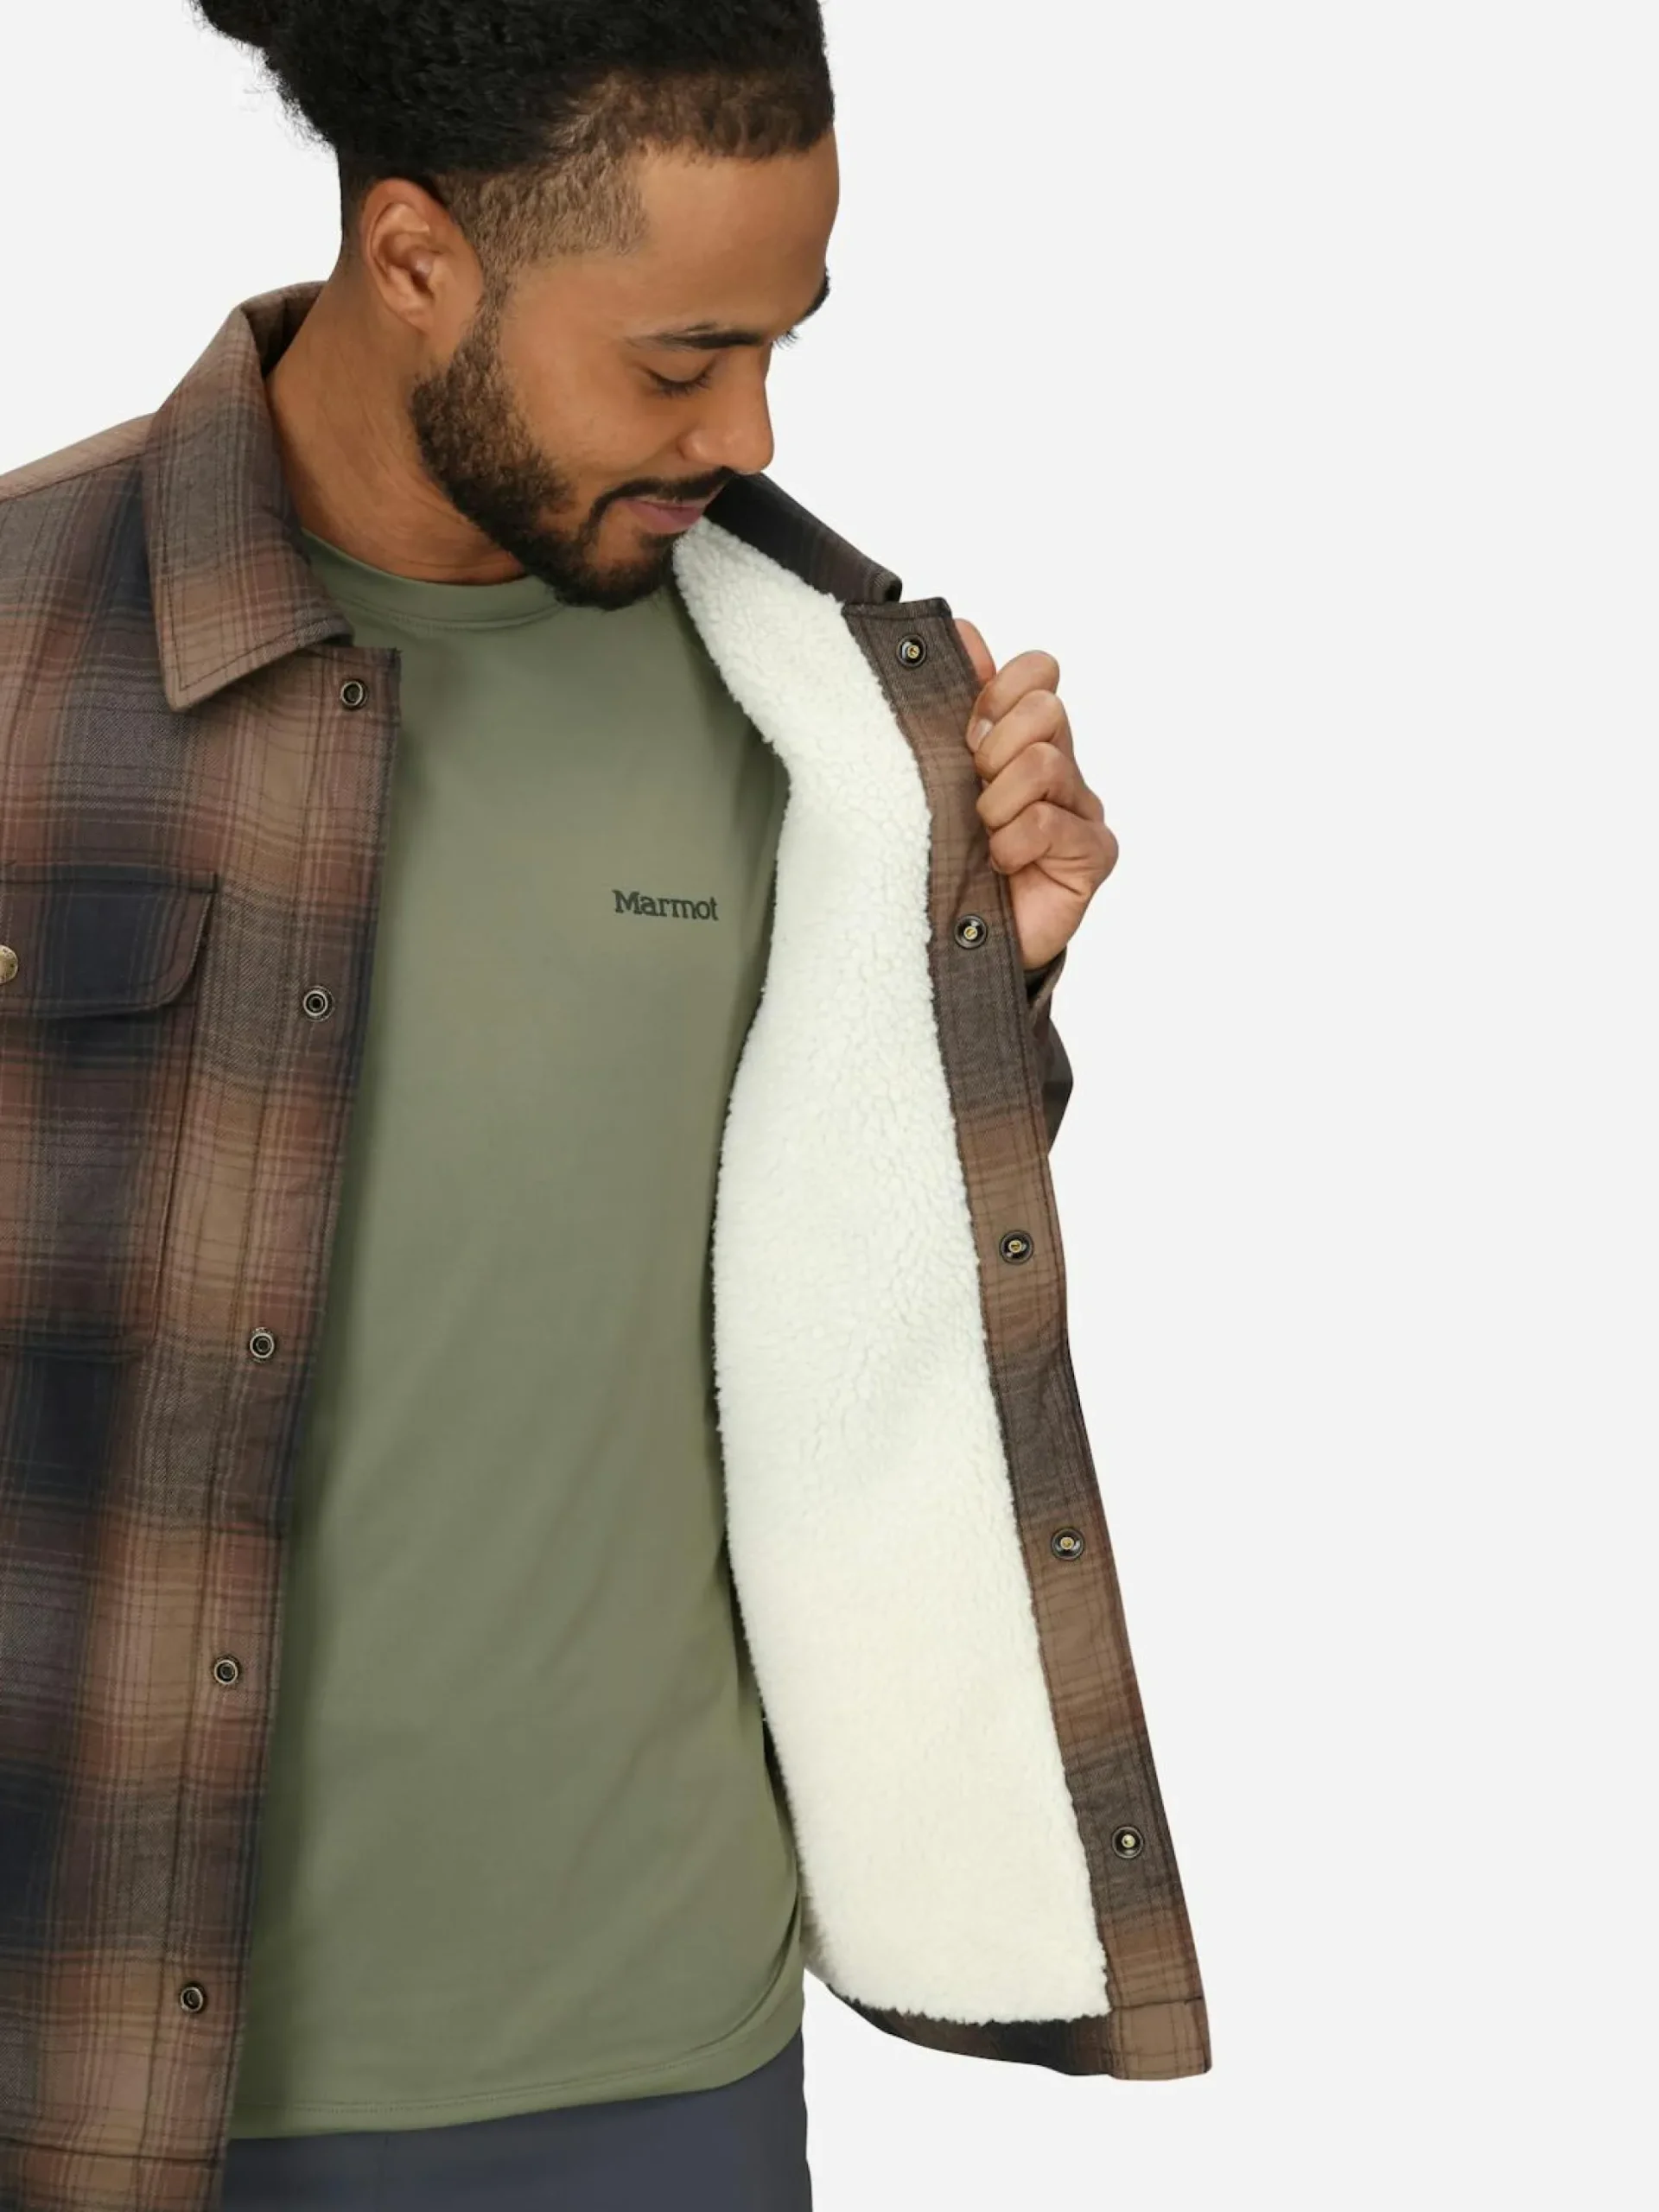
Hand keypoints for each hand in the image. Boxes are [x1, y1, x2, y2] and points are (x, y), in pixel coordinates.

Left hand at [954, 620, 1117, 971]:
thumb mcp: (938, 772)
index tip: (975, 720)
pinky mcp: (1093, 853)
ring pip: (1045, 762)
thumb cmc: (946, 852)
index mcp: (1023, 737)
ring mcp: (1082, 809)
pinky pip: (1051, 822)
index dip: (1005, 685)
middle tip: (974, 787)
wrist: (957, 937)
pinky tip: (1000, 864)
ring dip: (998, 801)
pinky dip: (1014, 841)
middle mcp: (1060, 766)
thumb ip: (953, 706)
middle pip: (1045, 709)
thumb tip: (963, 631)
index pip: (1038, 672)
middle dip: (995, 746)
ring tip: (983, 833)